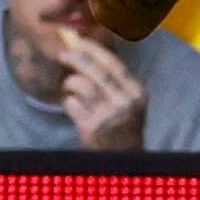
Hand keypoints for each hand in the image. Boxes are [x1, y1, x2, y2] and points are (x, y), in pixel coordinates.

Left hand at [57, 26, 145, 150]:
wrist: (124, 157)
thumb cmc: (123, 124)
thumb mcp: (129, 100)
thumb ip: (115, 79)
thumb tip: (89, 50)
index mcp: (136, 93)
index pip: (113, 64)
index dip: (94, 49)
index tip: (79, 41)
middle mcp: (125, 103)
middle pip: (96, 72)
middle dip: (76, 58)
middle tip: (63, 54)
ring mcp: (108, 116)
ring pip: (82, 86)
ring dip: (71, 83)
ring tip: (70, 87)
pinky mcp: (91, 128)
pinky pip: (72, 104)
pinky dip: (69, 101)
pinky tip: (73, 106)